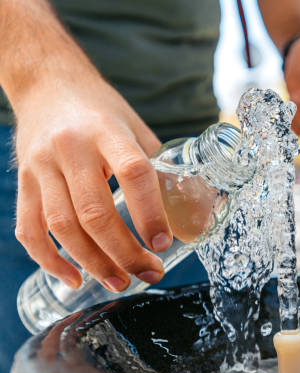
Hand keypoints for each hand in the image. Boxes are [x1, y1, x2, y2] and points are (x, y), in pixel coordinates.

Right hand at [13, 74, 171, 291]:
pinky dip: (49, 260)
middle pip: (95, 212)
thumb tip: (196, 209)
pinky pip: (29, 229)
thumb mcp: (135, 128)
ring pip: (63, 226)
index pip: (133, 173)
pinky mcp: (23, 182)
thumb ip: (159, 167)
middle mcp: (71, 149)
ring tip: (119, 282)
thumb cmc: (99, 110)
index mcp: (107, 132)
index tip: (164, 244)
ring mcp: (42, 166)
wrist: (47, 84)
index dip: (150, 213)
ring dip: (93, 262)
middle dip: (124, 252)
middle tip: (148, 274)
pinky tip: (73, 278)